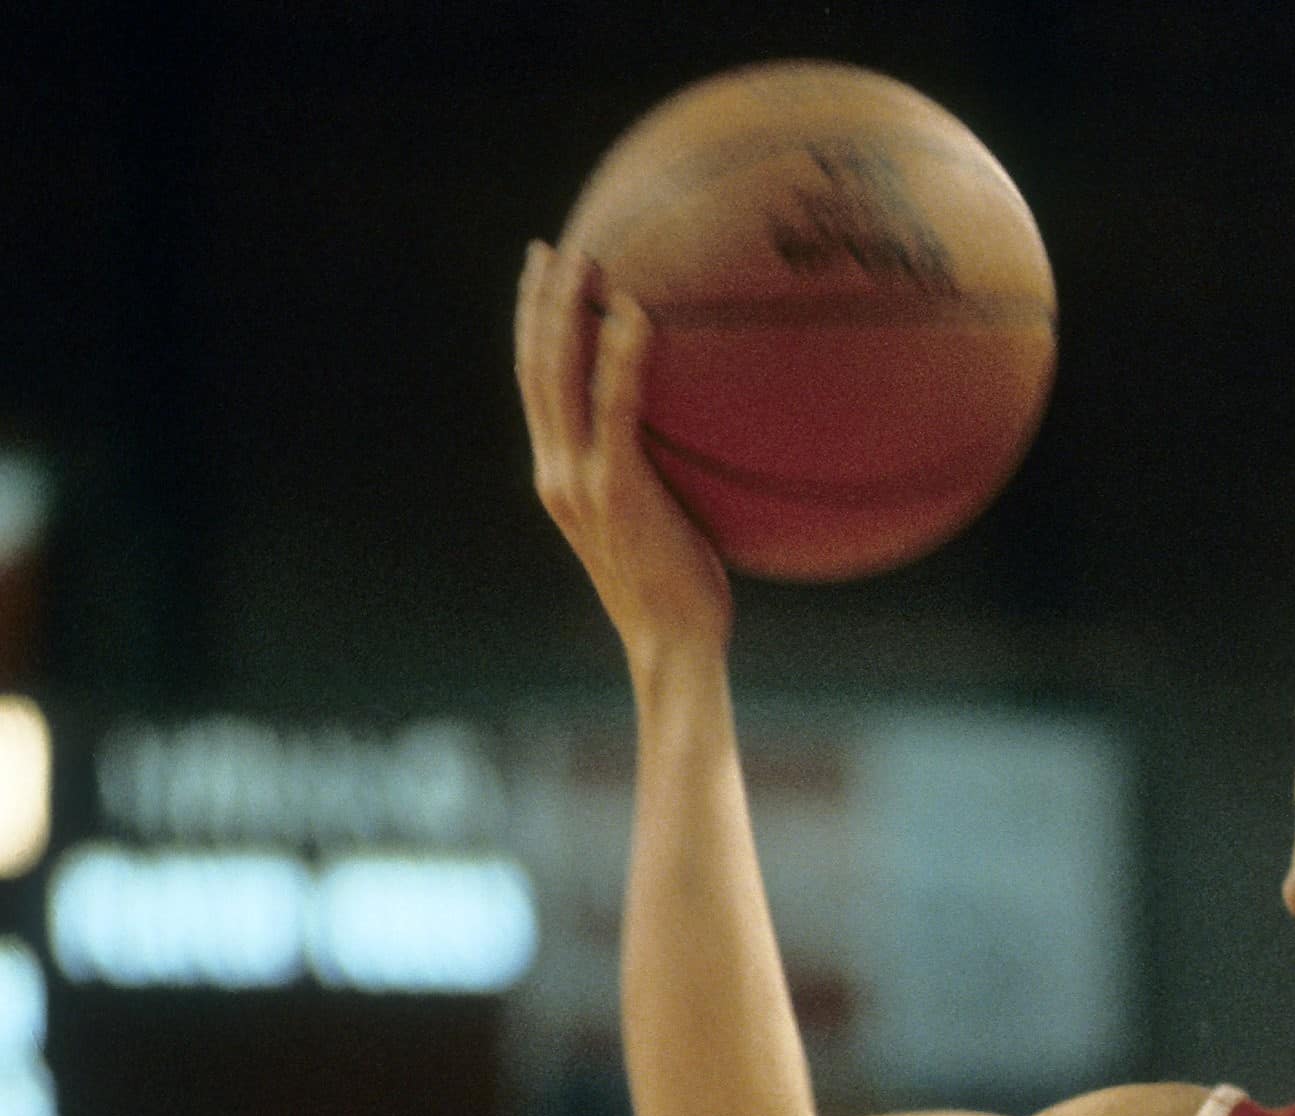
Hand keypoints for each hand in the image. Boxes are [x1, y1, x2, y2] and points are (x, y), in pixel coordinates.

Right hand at [514, 242, 732, 682]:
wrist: (674, 647)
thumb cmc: (687, 596)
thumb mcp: (668, 527)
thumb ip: (667, 480)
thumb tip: (717, 442)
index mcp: (562, 479)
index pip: (537, 391)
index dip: (534, 331)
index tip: (545, 281)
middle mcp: (557, 473)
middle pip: (533, 369)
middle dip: (538, 303)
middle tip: (552, 247)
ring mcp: (578, 481)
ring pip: (556, 376)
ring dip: (565, 312)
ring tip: (583, 259)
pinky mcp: (613, 489)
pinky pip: (614, 408)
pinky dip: (620, 358)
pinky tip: (637, 315)